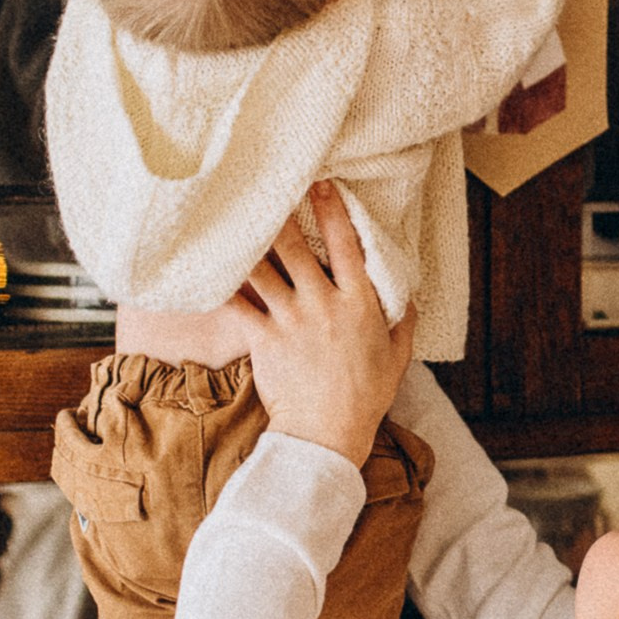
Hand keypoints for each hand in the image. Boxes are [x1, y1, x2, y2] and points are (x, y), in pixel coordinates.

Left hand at [234, 185, 413, 469]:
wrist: (327, 434)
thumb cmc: (366, 397)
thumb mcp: (397, 357)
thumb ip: (404, 320)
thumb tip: (410, 295)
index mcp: (360, 303)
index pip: (347, 245)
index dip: (332, 210)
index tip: (321, 184)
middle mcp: (324, 304)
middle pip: (297, 247)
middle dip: (281, 214)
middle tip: (266, 187)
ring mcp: (292, 320)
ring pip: (263, 268)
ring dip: (249, 241)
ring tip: (233, 217)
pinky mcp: (265, 339)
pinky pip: (239, 303)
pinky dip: (224, 283)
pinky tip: (209, 264)